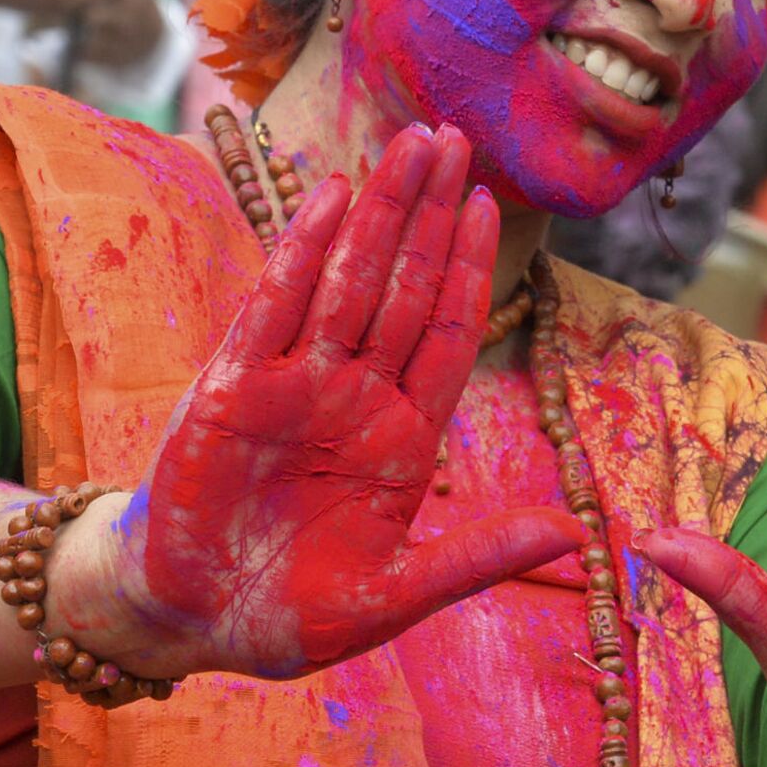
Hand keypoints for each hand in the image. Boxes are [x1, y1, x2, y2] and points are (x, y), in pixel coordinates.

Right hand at [60, 123, 581, 678]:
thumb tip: (576, 534)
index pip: (447, 331)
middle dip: (430, 213)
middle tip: (455, 138)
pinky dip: (302, 252)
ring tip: (412, 144)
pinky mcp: (231, 392)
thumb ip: (476, 558)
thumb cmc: (291, 613)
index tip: (489, 202)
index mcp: (402, 435)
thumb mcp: (396, 594)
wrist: (190, 628)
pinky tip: (330, 196)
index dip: (468, 267)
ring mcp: (293, 387)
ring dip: (381, 211)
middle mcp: (354, 396)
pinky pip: (274, 308)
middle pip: (404, 286)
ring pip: (348, 281)